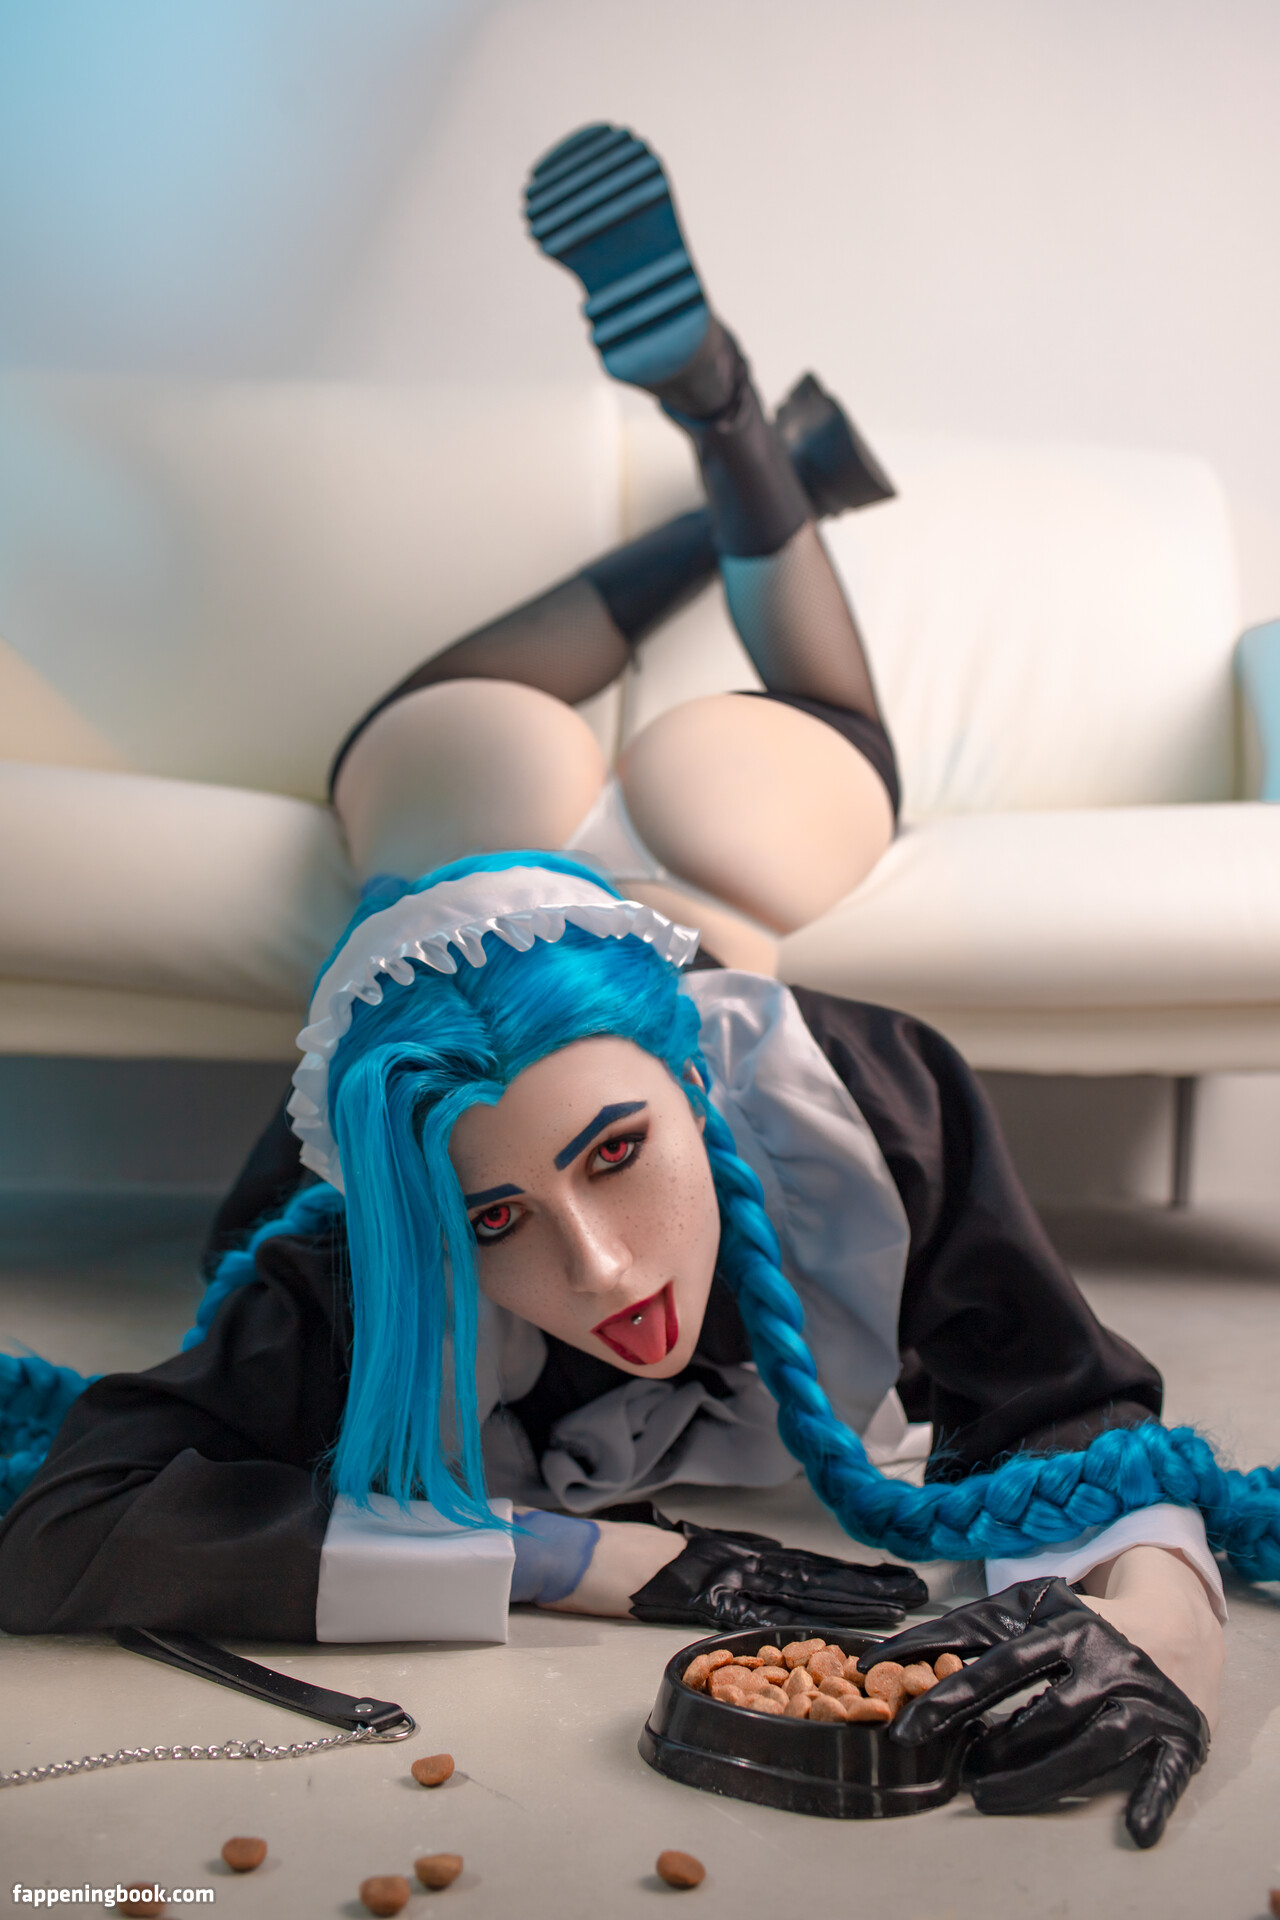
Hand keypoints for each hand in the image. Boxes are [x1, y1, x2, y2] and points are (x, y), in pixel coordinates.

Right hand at [627, 1514, 927, 1630]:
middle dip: (868, 1587)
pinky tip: (834, 1627)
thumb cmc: (635, 1557)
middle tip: (916, 1590)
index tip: (894, 1578)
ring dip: (851, 1603)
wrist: (596, 1557)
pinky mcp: (711, 1604)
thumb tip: (770, 1558)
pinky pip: (762, 1614)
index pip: (810, 1566)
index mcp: (742, 1554)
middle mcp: (744, 1565)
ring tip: (896, 1606)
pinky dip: (800, 1621)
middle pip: (818, 1578)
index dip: (854, 1574)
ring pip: (801, 1593)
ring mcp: (730, 1582)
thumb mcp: (693, 1548)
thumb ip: (735, 1556)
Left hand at [866, 1578, 1208, 1847]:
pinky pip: (1167, 1773)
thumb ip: (973, 1628)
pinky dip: (1154, 1800)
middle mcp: (1109, 1661)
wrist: (1180, 1627)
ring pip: (1094, 1746)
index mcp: (1068, 1627)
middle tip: (956, 1773)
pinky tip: (1136, 1830)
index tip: (905, 1724)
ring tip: (990, 1796)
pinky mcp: (1180, 1735)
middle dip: (997, 1745)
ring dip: (1042, 1778)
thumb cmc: (1084, 1624)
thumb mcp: (1034, 1610)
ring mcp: (1147, 1700)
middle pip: (1049, 1710)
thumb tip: (896, 1656)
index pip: (1002, 1663)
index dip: (951, 1694)